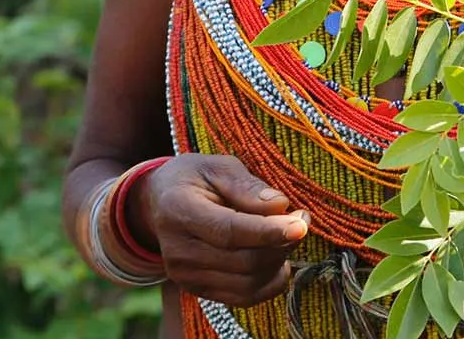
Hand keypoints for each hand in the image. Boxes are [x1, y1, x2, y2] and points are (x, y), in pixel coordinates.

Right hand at [137, 154, 309, 306]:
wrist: (160, 202)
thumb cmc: (195, 178)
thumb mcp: (218, 166)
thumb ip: (247, 185)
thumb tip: (280, 205)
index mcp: (178, 210)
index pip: (229, 231)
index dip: (268, 231)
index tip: (301, 225)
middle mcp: (177, 250)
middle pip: (242, 261)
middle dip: (281, 244)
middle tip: (302, 220)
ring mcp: (184, 275)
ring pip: (246, 283)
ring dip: (278, 263)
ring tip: (290, 237)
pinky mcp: (196, 289)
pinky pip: (241, 297)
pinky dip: (269, 284)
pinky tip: (279, 262)